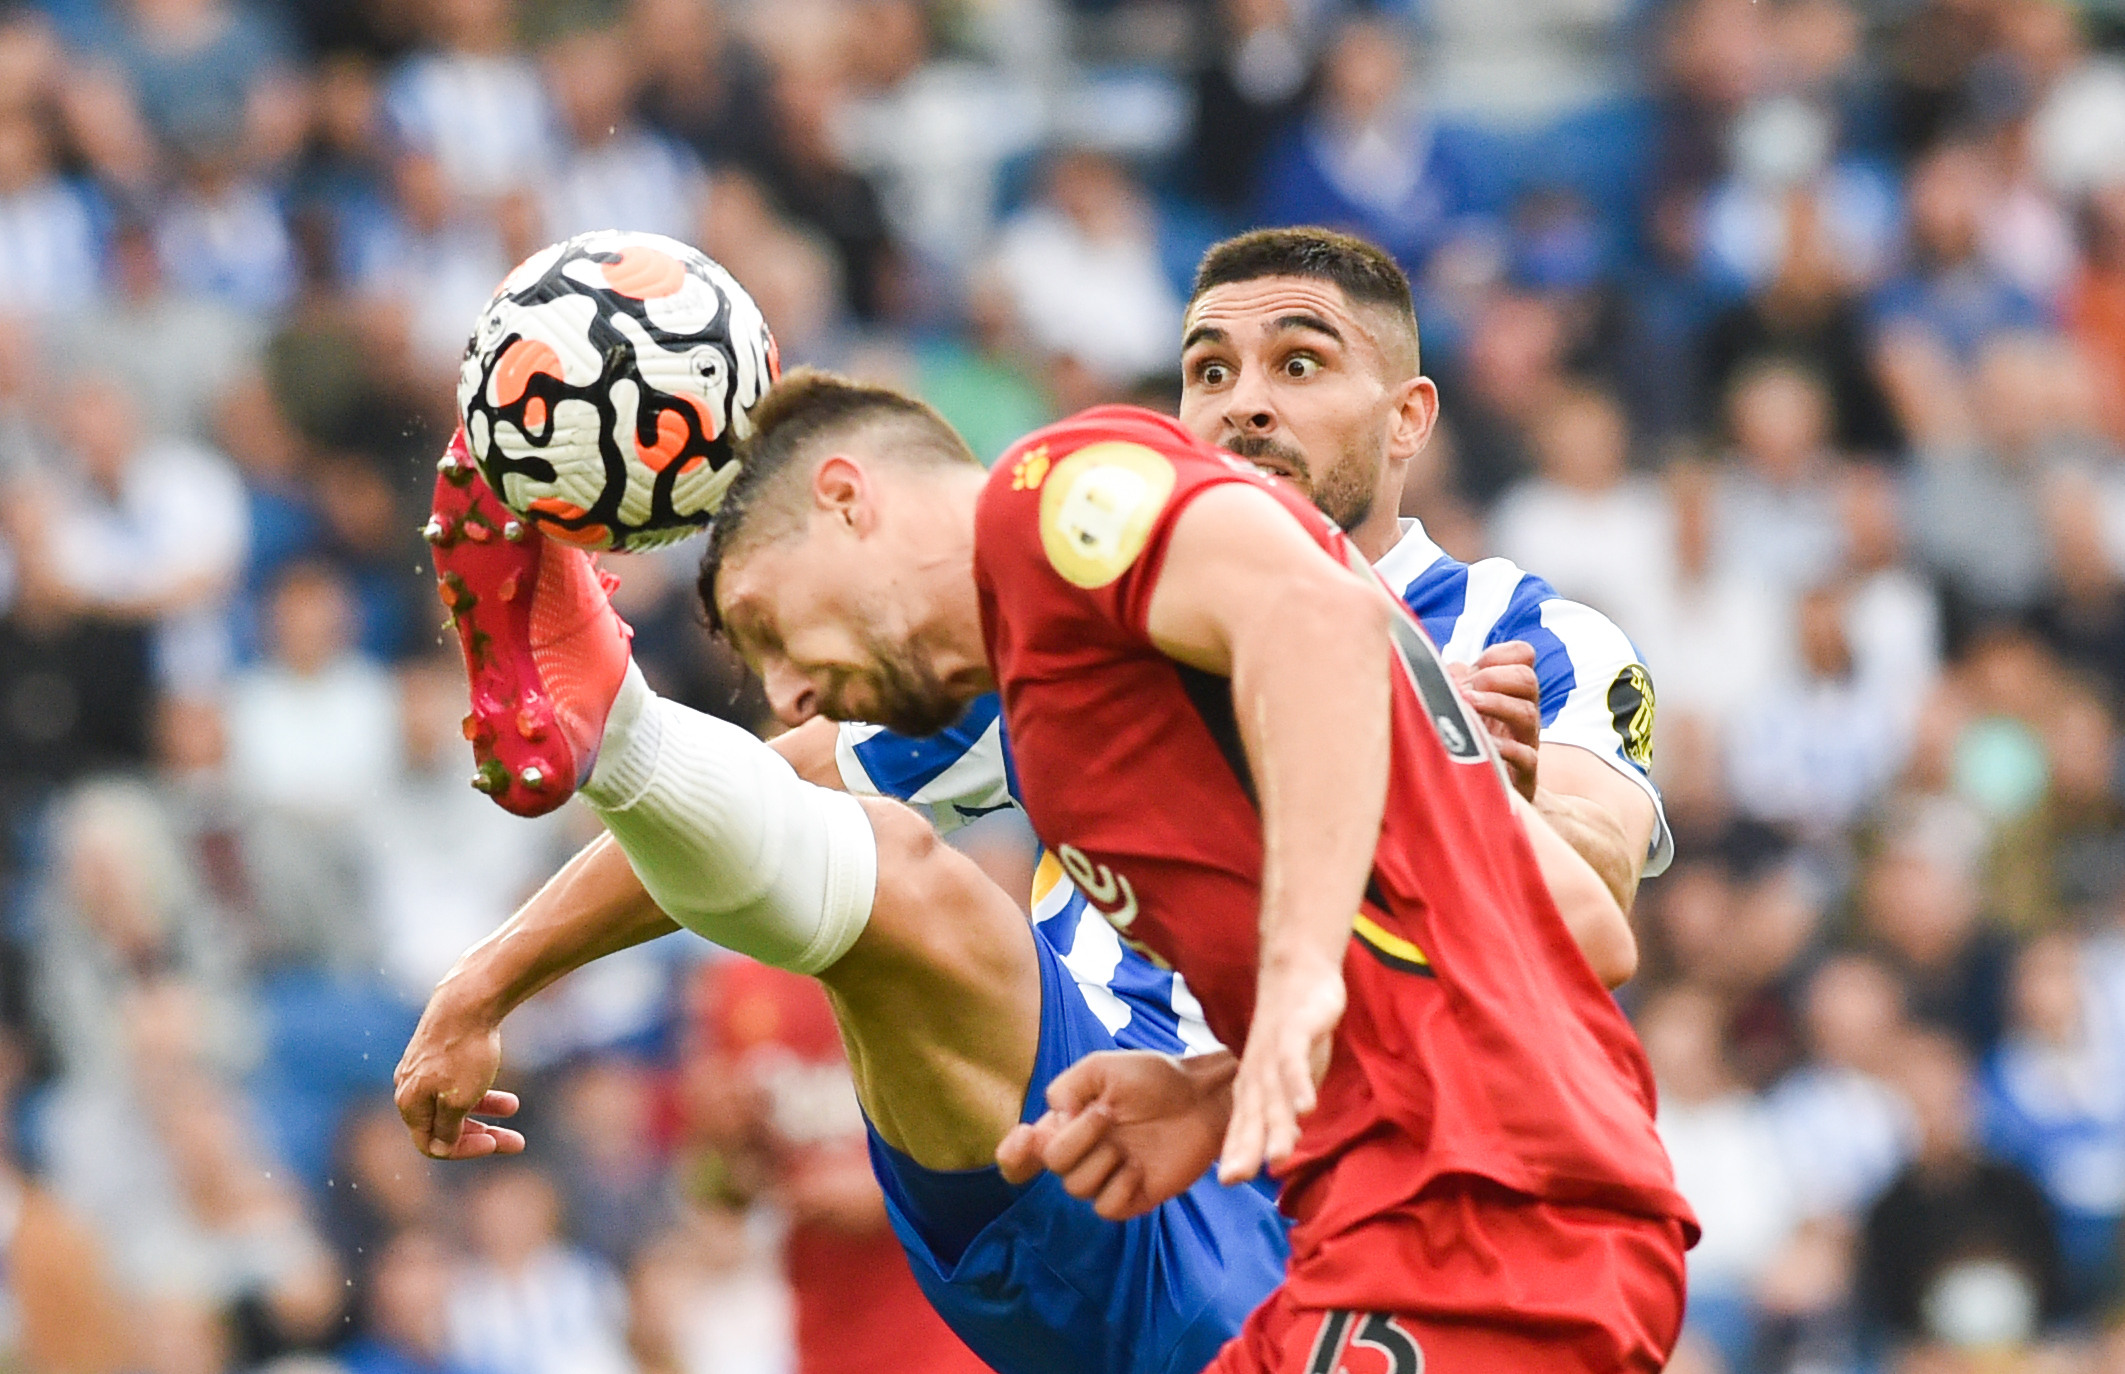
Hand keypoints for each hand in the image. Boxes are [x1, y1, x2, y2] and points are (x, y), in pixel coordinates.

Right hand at [393, 992, 525, 1159]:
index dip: (464, 1150)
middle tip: (517, 1140)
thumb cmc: (463, 1053)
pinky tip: (498, 1082)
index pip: (432, 1145)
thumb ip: (447, 1130)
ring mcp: (422, 1067)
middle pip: (445, 1125)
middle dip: (481, 1134)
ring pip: (453, 1100)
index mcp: (409, 1104)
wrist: (467, 1000)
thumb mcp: (458, 1101)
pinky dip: (479, 1087)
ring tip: (514, 1106)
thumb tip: (439, 1147)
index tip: (494, 1143)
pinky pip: (456, 1079)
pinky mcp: (437, 1050)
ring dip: (485, 1109)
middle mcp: (408, 1087)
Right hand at [997, 1050, 1234, 1218]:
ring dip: (1102, 1160)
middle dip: (1077, 1138)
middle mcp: (1083, 1154)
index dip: (1012, 1154)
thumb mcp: (1102, 1067)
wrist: (1201, 1098)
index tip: (1027, 1137)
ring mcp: (1107, 1177)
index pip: (1023, 1153)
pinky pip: (1106, 1208)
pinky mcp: (1132, 1198)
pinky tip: (1139, 1167)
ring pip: (1077, 1187)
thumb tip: (1053, 1122)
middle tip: (1108, 1113)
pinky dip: (1120, 1186)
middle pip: (1053, 1164)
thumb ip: (1067, 1087)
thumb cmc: (1153, 1079)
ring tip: (1128, 1141)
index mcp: (1068, 1125)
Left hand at [1218, 952, 1343, 1183]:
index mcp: (1254, 1084)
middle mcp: (1259, 1072)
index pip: (1243, 1123)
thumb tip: (1284, 1144)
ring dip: (1277, 1126)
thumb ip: (1282, 1107)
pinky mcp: (1297, 1032)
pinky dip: (1300, 1084)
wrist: (1296, 971)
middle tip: (1235, 1179)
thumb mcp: (1285, 1074)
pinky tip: (1306, 1108)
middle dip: (1246, 1148)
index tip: (1227, 1181)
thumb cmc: (1292, 1032)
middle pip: (1254, 1115)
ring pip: (1275, 1095)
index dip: (1236, 1151)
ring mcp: (1276, 1052)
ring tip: (1278, 1158)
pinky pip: (1297, 1062)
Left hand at [1448, 641, 1539, 799]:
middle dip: (1493, 678)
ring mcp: (1526, 742)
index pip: (1522, 655)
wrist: (1481, 796)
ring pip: (1529, 713)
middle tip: (1463, 691)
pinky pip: (1528, 757)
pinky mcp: (1524, 774)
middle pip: (1527, 679)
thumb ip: (1453, 681)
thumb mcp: (1458, 707)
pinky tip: (1485, 745)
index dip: (1498, 654)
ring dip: (1496, 704)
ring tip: (1467, 706)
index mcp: (1509, 692)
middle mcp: (1522, 713)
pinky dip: (1508, 748)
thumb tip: (1447, 670)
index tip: (1472, 666)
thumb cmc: (1466, 744)